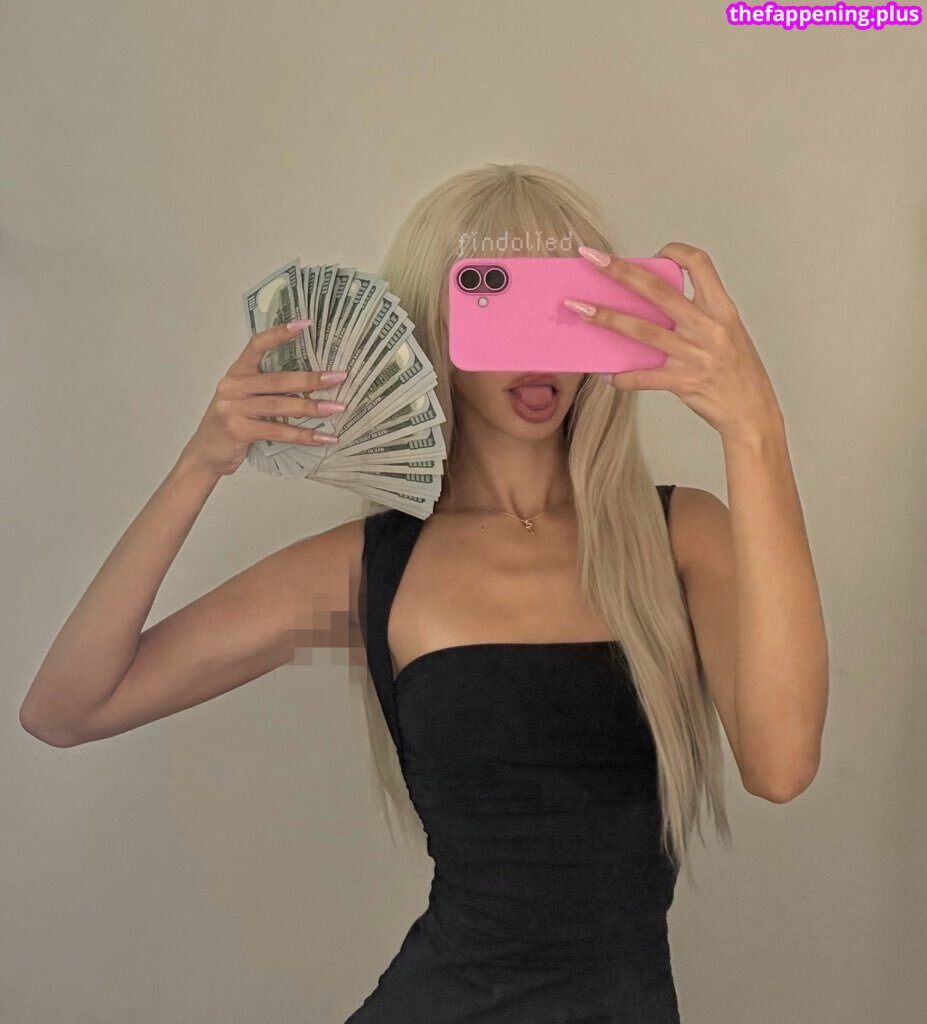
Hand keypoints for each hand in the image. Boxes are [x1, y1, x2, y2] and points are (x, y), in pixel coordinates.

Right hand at [181, 319, 346, 476]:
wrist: (207, 453)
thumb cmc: (233, 423)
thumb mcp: (245, 398)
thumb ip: (268, 389)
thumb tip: (311, 386)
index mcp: (236, 372)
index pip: (257, 345)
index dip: (279, 334)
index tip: (305, 325)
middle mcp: (232, 386)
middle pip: (278, 380)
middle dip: (311, 379)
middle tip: (338, 377)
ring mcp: (233, 408)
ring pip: (280, 405)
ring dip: (311, 408)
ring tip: (336, 408)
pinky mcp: (238, 430)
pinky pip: (277, 431)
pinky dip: (303, 436)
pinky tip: (323, 438)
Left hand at [565, 242, 781, 438]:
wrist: (753, 412)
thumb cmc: (738, 372)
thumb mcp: (727, 333)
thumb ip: (696, 316)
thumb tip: (651, 306)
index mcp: (721, 309)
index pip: (700, 264)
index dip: (677, 252)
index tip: (657, 251)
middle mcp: (708, 327)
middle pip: (657, 290)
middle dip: (621, 271)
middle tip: (593, 259)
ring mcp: (695, 355)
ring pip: (641, 330)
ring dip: (606, 318)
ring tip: (580, 309)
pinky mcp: (683, 382)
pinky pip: (644, 377)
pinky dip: (623, 377)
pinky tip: (608, 375)